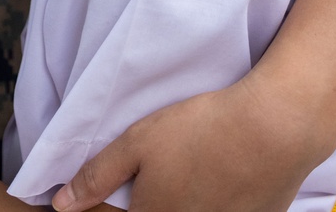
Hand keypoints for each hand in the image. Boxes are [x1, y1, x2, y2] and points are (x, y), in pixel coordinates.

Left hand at [52, 76, 323, 211]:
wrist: (274, 130)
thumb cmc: (201, 131)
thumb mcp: (138, 143)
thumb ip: (97, 176)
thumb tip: (61, 206)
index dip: (107, 204)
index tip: (110, 192)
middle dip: (147, 200)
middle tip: (164, 170)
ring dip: (182, 199)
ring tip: (191, 170)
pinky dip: (212, 199)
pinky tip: (218, 175)